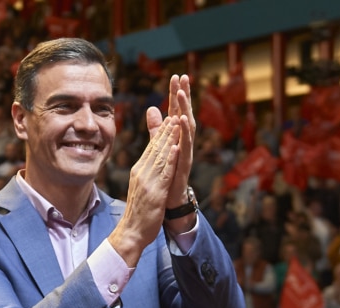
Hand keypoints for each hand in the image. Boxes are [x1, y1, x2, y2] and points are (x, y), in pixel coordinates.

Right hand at [107, 114, 183, 266]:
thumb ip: (147, 172)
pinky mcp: (155, 192)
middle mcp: (142, 172)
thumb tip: (149, 161)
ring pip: (161, 155)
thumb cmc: (138, 212)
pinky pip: (164, 172)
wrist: (131, 232)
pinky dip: (170, 158)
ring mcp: (148, 181)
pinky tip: (175, 147)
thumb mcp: (143, 188)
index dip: (162, 130)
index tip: (171, 115)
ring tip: (177, 120)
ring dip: (170, 137)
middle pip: (156, 146)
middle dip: (167, 127)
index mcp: (139, 171)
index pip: (152, 147)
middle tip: (174, 108)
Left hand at [158, 75, 195, 210]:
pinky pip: (184, 148)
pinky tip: (183, 122)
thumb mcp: (159, 146)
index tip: (176, 75)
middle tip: (183, 77)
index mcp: (175, 137)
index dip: (176, 94)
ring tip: (181, 95)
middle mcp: (183, 142)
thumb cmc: (167, 173)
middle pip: (184, 114)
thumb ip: (156, 128)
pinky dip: (183, 135)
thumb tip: (153, 108)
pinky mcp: (183, 165)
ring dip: (184, 110)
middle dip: (184, 96)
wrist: (169, 201)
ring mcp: (184, 153)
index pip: (176, 111)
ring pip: (186, 129)